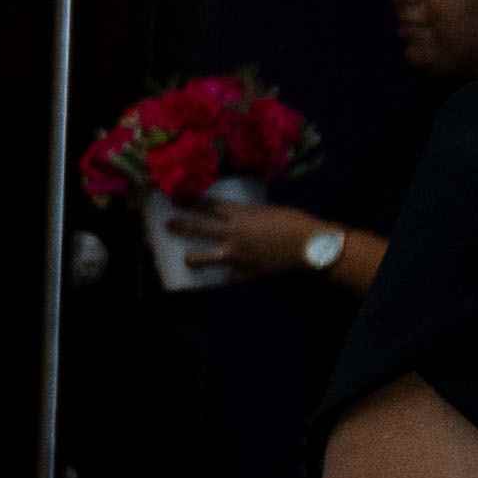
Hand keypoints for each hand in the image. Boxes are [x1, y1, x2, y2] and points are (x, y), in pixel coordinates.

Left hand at [171, 198, 323, 277]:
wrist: (310, 245)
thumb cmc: (294, 222)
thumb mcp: (268, 210)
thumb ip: (249, 213)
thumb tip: (238, 214)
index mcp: (240, 215)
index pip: (208, 207)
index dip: (192, 203)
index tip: (179, 200)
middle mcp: (232, 234)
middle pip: (198, 228)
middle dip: (180, 226)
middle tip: (168, 225)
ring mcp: (236, 255)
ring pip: (205, 257)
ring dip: (193, 258)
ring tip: (186, 259)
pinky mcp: (245, 271)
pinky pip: (230, 275)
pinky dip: (228, 275)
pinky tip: (224, 277)